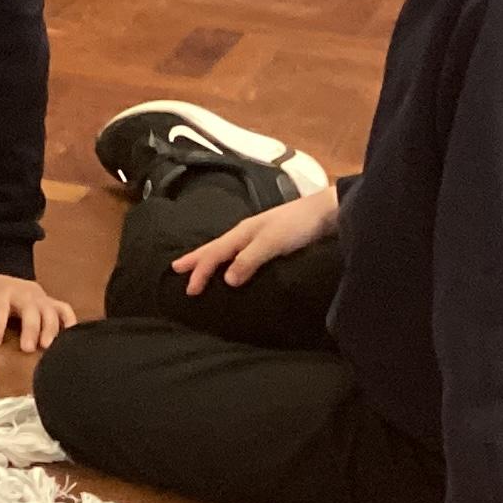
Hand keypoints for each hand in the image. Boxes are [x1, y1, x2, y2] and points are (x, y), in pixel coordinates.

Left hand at [0, 271, 75, 351]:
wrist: (4, 267)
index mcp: (2, 292)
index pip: (0, 308)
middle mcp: (24, 295)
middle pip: (30, 311)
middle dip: (30, 329)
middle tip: (28, 348)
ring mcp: (39, 298)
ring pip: (50, 312)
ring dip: (51, 329)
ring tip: (48, 347)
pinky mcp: (50, 302)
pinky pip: (65, 310)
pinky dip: (71, 321)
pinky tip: (72, 337)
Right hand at [172, 183, 340, 295]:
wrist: (325, 212)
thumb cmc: (297, 226)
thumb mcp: (271, 244)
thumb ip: (249, 260)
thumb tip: (225, 279)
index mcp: (242, 234)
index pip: (214, 254)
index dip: (200, 271)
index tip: (189, 290)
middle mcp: (245, 233)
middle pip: (214, 247)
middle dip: (196, 259)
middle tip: (176, 269)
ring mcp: (256, 236)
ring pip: (225, 248)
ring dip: (209, 258)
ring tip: (198, 265)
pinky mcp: (269, 241)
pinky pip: (239, 252)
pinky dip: (228, 259)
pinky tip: (232, 263)